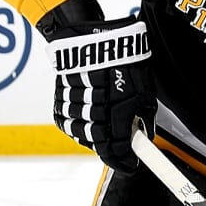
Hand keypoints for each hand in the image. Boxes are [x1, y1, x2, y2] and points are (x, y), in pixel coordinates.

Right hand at [42, 10, 154, 172]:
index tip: (130, 166)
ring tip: (104, 122)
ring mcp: (75, 108)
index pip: (117, 152)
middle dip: (111, 149)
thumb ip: (143, 116)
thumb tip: (144, 133)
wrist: (93, 39)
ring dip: (94, 134)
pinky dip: (78, 123)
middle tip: (120, 147)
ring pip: (82, 135)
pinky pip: (68, 122)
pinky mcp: (60, 100)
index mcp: (116, 116)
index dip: (124, 162)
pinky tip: (87, 114)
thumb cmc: (123, 61)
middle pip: (99, 146)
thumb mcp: (144, 91)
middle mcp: (93, 115)